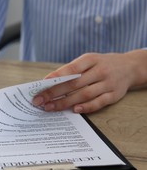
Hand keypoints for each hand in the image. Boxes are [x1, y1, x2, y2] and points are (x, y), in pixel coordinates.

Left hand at [32, 50, 146, 112]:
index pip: (71, 68)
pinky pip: (98, 102)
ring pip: (84, 94)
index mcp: (91, 59)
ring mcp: (108, 83)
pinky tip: (74, 110)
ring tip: (50, 107)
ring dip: (65, 102)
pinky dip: (86, 107)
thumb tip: (48, 82)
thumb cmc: (101, 64)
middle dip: (54, 93)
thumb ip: (71, 70)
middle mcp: (100, 71)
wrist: (129, 67)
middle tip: (40, 100)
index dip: (56, 76)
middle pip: (74, 83)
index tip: (42, 84)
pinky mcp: (114, 95)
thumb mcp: (88, 61)